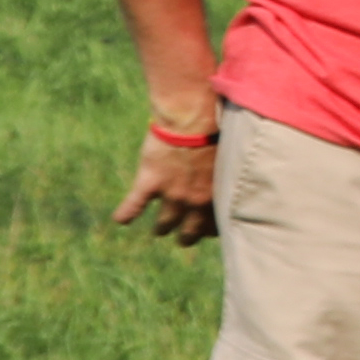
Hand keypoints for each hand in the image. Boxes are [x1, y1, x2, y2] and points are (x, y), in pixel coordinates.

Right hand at [115, 122, 221, 242]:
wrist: (194, 119)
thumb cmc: (218, 131)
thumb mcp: (231, 158)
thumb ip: (229, 174)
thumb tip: (237, 175)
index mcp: (219, 194)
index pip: (216, 224)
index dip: (211, 230)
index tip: (209, 231)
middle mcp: (195, 200)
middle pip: (191, 230)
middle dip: (187, 237)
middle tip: (184, 239)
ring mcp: (172, 193)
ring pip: (164, 223)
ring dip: (162, 228)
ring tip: (160, 231)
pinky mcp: (150, 182)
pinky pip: (134, 206)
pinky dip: (126, 214)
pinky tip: (121, 219)